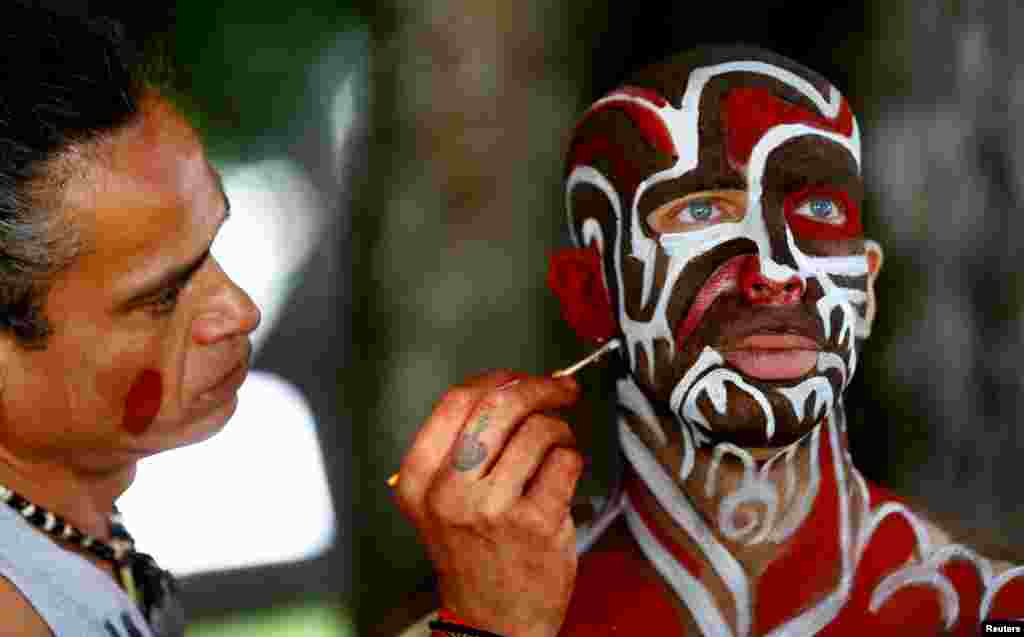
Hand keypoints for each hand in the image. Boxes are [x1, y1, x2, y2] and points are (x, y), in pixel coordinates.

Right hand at [394, 370, 583, 636]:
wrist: (492, 620)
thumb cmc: (475, 550)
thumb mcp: (445, 499)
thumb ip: (465, 444)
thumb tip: (517, 385)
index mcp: (419, 479)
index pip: (456, 400)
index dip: (498, 379)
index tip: (522, 378)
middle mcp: (448, 492)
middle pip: (498, 406)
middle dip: (538, 388)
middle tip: (561, 390)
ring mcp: (491, 509)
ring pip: (538, 431)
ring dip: (559, 431)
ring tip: (557, 450)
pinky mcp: (534, 525)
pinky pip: (565, 461)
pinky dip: (572, 459)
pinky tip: (562, 477)